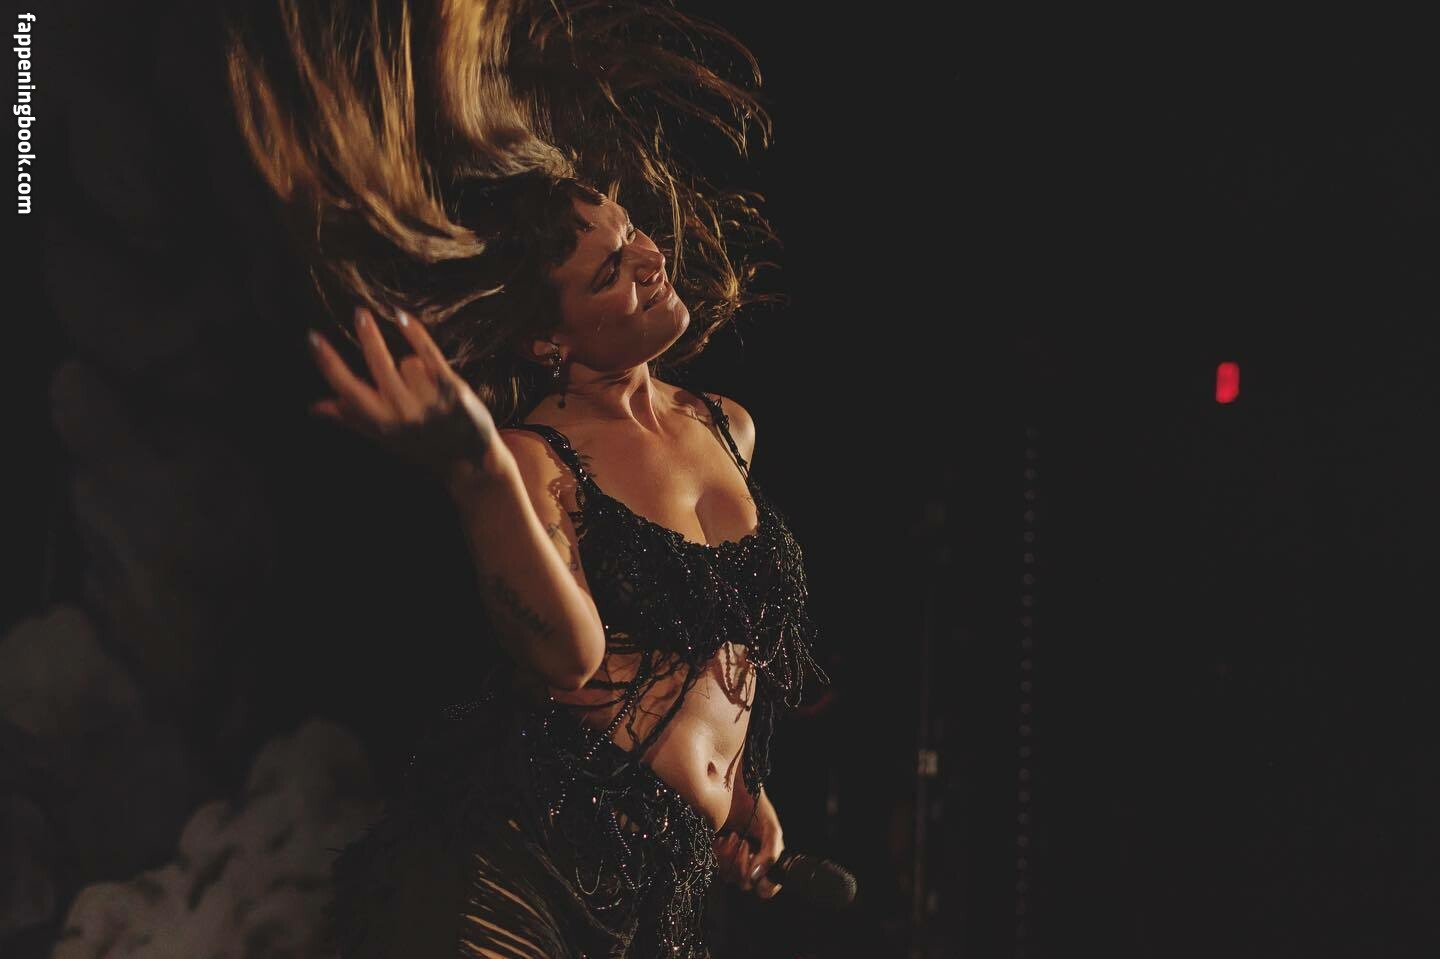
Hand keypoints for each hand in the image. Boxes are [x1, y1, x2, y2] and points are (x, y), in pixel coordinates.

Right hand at [308, 307, 500, 483]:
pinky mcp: (452, 390)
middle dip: (369, 337)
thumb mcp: (384, 437)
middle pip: (378, 364)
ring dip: (416, 370)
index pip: (347, 389)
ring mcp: (429, 402)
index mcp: (381, 424)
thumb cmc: (420, 446)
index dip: (328, 363)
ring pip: (408, 362)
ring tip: (427, 392)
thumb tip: (315, 406)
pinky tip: (402, 318)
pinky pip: (429, 354)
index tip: (313, 338)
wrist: (469, 462)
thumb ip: (351, 418)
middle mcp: (403, 414)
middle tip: (360, 313)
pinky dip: (415, 334)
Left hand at [713, 790, 782, 899]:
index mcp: (766, 860)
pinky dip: (720, 853)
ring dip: (732, 856)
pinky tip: (723, 838)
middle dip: (744, 863)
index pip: (767, 888)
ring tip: (734, 836)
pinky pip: (715, 867)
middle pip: (745, 885)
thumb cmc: (755, 806)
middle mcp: (750, 864)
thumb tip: (757, 876)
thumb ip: (771, 853)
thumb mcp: (771, 828)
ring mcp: (731, 861)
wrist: (732, 788)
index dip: (765, 886)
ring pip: (729, 878)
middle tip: (744, 841)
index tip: (759, 869)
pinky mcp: (715, 854)